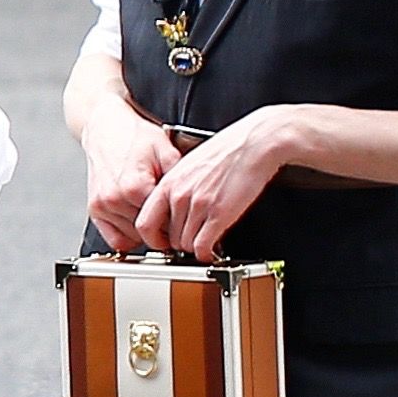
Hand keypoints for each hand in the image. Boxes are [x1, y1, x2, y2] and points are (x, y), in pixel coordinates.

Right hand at [80, 104, 181, 248]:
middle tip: (174, 220)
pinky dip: (128, 236)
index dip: (179, 223)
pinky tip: (138, 223)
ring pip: (132, 239)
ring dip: (146, 233)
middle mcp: (115, 199)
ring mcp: (102, 206)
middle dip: (164, 230)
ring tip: (156, 217)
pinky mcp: (95, 209)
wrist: (106, 127)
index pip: (164, 223)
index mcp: (135, 187)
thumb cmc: (135, 136)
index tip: (186, 221)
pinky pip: (115, 239)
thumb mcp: (166, 150)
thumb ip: (179, 179)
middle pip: (148, 233)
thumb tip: (194, 202)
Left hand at [128, 109, 302, 259]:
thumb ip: (176, 188)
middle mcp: (179, 195)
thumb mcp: (188, 166)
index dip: (152, 238)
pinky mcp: (219, 214)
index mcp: (168, 183)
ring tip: (205, 240)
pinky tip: (212, 249)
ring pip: (184, 245)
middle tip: (191, 239)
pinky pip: (202, 246)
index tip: (162, 241)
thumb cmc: (226, 150)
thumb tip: (172, 209)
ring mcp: (198, 206)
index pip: (144, 223)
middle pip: (167, 238)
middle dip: (179, 243)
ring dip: (195, 247)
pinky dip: (206, 253)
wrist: (253, 142)